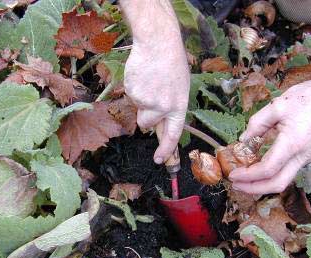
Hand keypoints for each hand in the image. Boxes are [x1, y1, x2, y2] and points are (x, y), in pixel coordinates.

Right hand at [124, 38, 189, 163]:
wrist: (158, 43)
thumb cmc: (171, 64)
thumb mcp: (180, 88)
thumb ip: (171, 108)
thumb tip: (160, 125)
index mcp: (178, 107)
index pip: (172, 134)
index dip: (166, 150)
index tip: (160, 160)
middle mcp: (163, 107)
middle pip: (147, 125)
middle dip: (145, 117)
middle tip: (151, 97)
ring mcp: (147, 101)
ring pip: (138, 110)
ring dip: (140, 101)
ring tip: (149, 82)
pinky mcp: (133, 93)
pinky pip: (130, 97)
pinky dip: (134, 89)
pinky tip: (142, 76)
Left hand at [229, 77, 310, 194]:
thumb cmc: (307, 97)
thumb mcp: (276, 106)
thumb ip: (257, 124)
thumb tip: (243, 140)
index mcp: (293, 143)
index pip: (267, 169)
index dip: (248, 176)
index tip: (233, 174)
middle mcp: (302, 155)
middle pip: (278, 184)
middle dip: (254, 189)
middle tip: (236, 185)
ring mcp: (307, 157)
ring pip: (284, 180)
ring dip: (262, 184)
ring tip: (244, 180)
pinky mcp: (307, 155)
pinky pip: (288, 172)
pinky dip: (271, 176)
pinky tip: (258, 170)